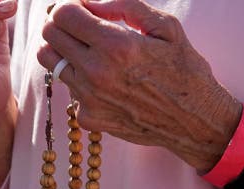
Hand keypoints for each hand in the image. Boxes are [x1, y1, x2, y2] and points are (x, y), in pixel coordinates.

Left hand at [37, 0, 241, 170]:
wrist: (195, 122)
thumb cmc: (185, 71)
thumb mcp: (166, 27)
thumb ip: (125, 6)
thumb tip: (91, 1)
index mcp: (116, 46)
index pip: (63, 15)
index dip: (67, 4)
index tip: (79, 5)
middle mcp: (97, 73)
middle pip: (49, 36)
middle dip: (59, 22)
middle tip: (78, 22)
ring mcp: (89, 99)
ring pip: (52, 62)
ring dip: (64, 49)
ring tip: (87, 48)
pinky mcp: (89, 118)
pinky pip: (69, 89)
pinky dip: (79, 79)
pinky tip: (103, 80)